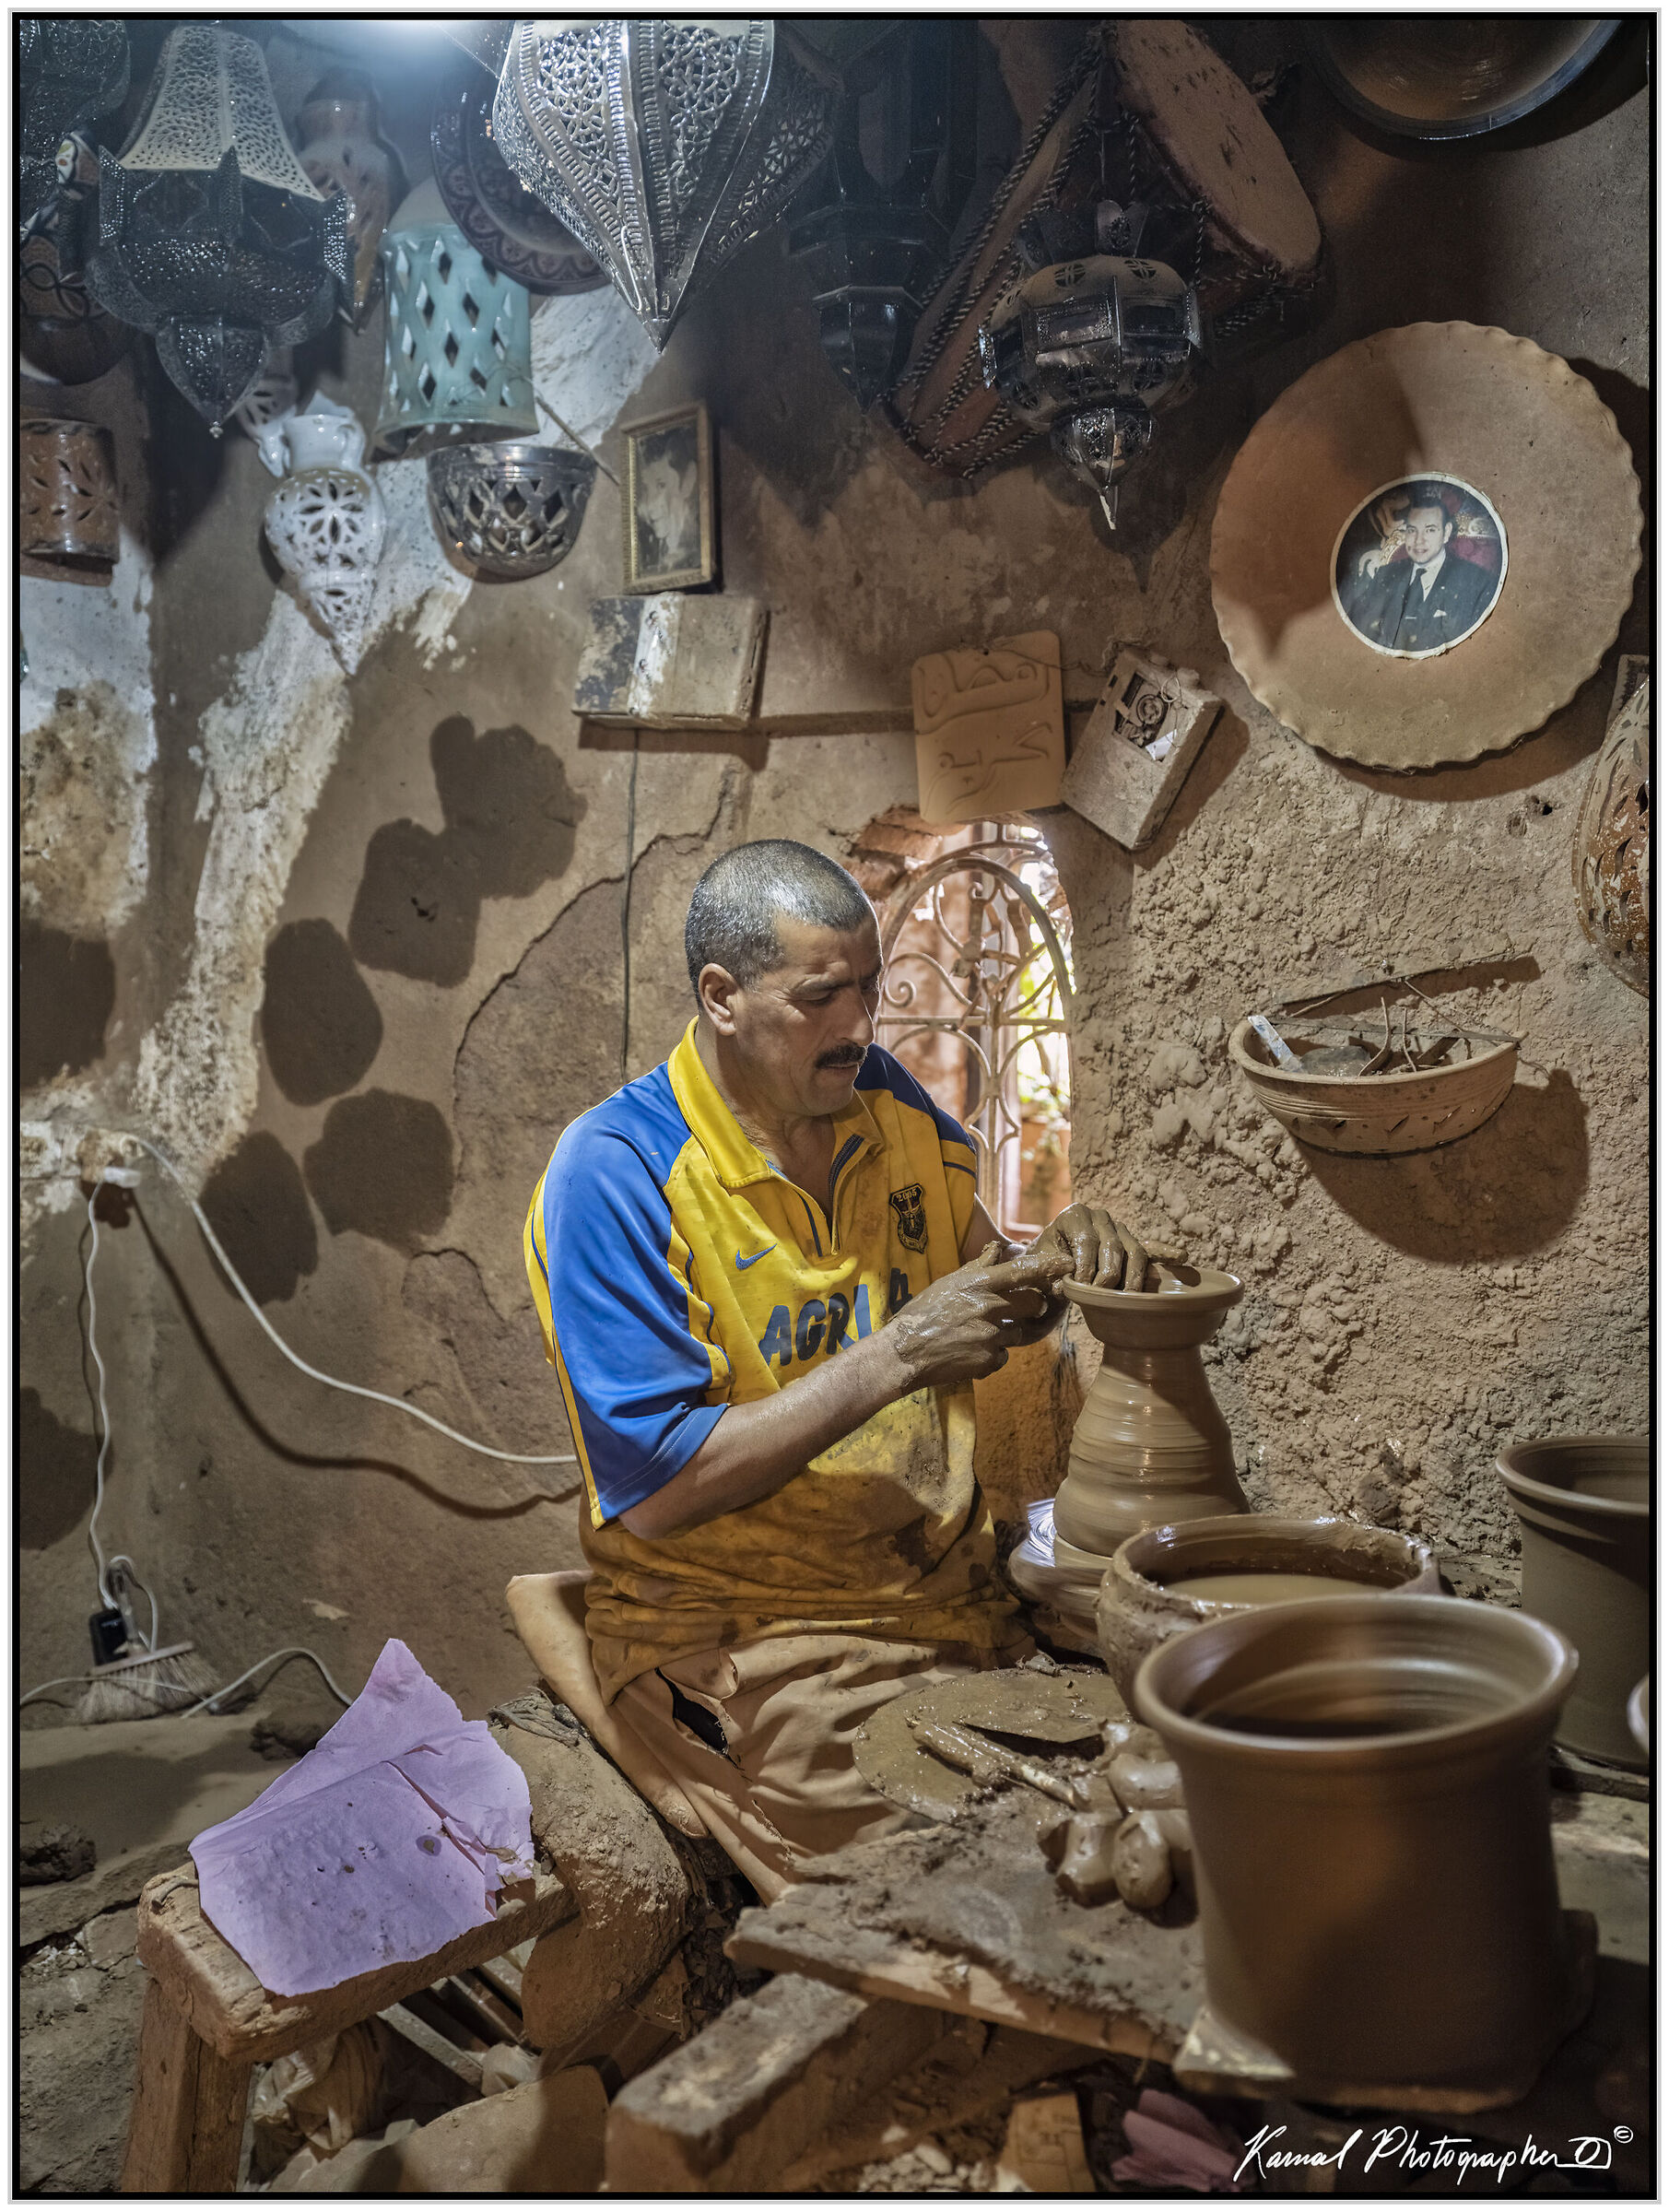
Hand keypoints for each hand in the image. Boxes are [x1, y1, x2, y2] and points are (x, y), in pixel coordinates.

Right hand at [885, 1244, 1062, 1389]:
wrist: (904, 1353)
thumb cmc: (922, 1313)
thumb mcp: (948, 1283)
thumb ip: (977, 1267)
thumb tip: (997, 1249)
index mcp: (978, 1285)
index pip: (1021, 1272)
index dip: (1048, 1267)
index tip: (1068, 1264)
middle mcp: (988, 1308)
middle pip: (1032, 1304)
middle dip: (1028, 1307)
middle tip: (1010, 1310)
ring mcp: (990, 1337)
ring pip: (1017, 1333)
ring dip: (1005, 1334)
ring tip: (976, 1334)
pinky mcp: (988, 1362)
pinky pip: (1003, 1357)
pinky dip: (991, 1355)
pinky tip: (970, 1351)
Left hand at [1027, 1203, 1149, 1291]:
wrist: (1057, 1260)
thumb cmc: (1048, 1261)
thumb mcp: (1040, 1264)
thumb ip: (1048, 1270)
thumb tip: (1066, 1278)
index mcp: (1075, 1215)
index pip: (1086, 1239)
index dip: (1085, 1266)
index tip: (1082, 1288)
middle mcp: (1099, 1216)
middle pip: (1112, 1245)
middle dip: (1107, 1275)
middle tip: (1099, 1298)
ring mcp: (1119, 1228)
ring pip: (1132, 1251)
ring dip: (1129, 1278)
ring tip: (1119, 1300)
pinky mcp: (1131, 1242)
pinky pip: (1142, 1258)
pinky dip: (1138, 1277)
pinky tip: (1131, 1296)